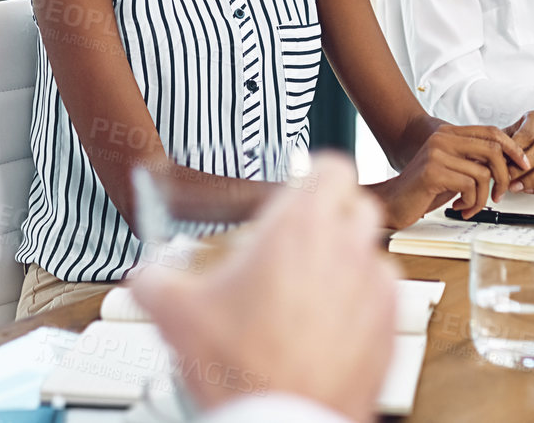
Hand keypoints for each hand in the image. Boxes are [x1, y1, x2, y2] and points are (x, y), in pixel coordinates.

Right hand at [130, 153, 395, 422]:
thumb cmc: (241, 368)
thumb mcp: (176, 313)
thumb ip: (154, 280)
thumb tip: (145, 278)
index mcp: (299, 226)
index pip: (330, 166)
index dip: (314, 173)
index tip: (299, 187)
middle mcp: (346, 248)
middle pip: (357, 204)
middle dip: (333, 215)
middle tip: (301, 240)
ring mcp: (374, 289)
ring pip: (372, 253)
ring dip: (349, 262)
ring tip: (313, 289)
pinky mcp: (389, 328)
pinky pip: (384, 298)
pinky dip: (363, 304)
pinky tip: (331, 326)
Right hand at [373, 124, 529, 227]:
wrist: (393, 202)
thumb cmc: (424, 189)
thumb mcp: (453, 170)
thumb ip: (473, 161)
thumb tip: (507, 164)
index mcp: (448, 134)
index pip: (490, 132)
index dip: (512, 148)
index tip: (523, 165)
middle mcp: (442, 138)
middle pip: (492, 150)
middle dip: (504, 176)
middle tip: (500, 194)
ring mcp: (437, 153)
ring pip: (483, 174)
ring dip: (483, 197)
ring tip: (471, 206)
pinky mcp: (433, 172)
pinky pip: (470, 187)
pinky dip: (471, 203)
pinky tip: (459, 208)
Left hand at [503, 110, 533, 193]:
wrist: (518, 149)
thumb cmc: (510, 142)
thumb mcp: (502, 138)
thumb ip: (501, 147)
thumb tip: (497, 162)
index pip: (529, 133)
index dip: (516, 151)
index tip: (503, 163)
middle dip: (525, 167)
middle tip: (509, 178)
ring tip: (517, 187)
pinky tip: (528, 189)